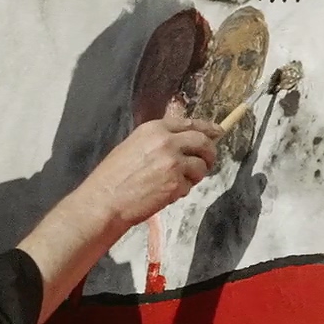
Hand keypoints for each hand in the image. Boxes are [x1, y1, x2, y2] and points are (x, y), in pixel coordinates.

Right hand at [76, 116, 221, 229]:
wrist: (105, 200)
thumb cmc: (113, 176)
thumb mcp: (134, 145)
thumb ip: (159, 140)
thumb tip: (183, 141)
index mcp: (154, 129)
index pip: (190, 123)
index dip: (207, 128)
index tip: (217, 132)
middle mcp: (167, 141)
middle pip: (203, 141)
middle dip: (210, 152)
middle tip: (207, 162)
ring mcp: (173, 162)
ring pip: (201, 165)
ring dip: (195, 175)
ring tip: (177, 182)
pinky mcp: (176, 183)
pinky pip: (191, 185)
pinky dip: (183, 190)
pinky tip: (167, 193)